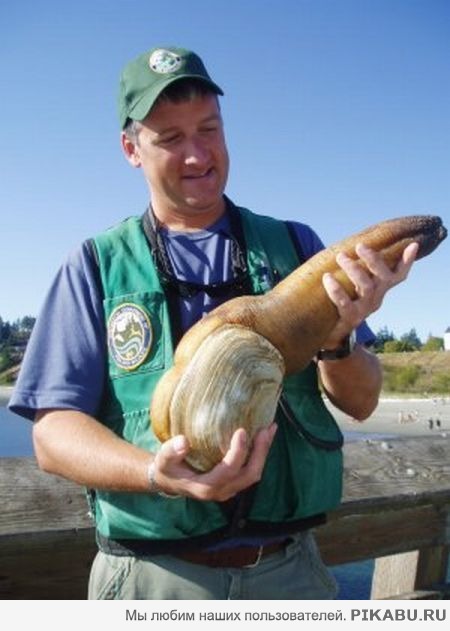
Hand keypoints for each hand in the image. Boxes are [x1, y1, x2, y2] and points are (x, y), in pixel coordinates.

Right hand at [149, 424, 276, 501]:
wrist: (169, 481)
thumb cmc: (167, 469)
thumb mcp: (163, 460)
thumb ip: (171, 451)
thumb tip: (183, 441)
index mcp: (206, 487)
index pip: (229, 471)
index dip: (238, 452)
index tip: (241, 431)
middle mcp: (222, 491)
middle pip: (250, 475)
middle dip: (261, 452)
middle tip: (266, 429)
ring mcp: (229, 488)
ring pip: (253, 474)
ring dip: (263, 451)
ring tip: (269, 428)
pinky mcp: (233, 482)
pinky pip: (250, 470)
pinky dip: (259, 453)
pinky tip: (262, 435)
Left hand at [321, 241, 418, 347]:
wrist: (332, 334)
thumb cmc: (341, 301)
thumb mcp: (352, 285)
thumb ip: (356, 269)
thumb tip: (350, 244)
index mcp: (380, 289)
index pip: (398, 275)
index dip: (407, 262)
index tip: (413, 246)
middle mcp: (376, 298)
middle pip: (383, 277)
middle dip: (374, 260)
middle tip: (360, 246)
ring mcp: (364, 309)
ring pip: (367, 287)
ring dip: (354, 269)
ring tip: (340, 256)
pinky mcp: (350, 318)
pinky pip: (345, 303)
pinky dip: (336, 289)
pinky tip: (327, 278)